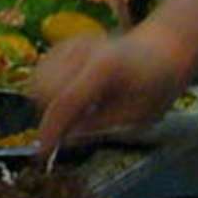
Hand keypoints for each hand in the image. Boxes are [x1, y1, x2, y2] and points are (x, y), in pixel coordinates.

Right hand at [30, 28, 196, 153]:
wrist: (160, 49)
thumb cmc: (155, 85)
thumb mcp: (138, 115)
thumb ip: (100, 126)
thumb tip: (66, 139)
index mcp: (106, 67)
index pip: (66, 101)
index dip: (51, 129)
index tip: (42, 153)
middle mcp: (83, 50)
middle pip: (43, 88)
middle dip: (52, 113)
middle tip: (74, 125)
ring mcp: (71, 44)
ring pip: (37, 80)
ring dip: (48, 100)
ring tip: (77, 108)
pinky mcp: (63, 44)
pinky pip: (41, 72)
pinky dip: (48, 88)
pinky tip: (72, 93)